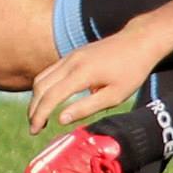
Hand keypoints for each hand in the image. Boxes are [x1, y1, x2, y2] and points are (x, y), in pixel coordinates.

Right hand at [27, 30, 162, 133]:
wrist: (139, 41)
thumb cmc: (131, 71)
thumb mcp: (115, 95)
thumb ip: (86, 107)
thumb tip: (61, 119)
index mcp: (81, 73)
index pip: (51, 96)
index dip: (40, 114)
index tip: (34, 130)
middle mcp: (70, 62)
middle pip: (40, 86)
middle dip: (33, 108)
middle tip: (34, 128)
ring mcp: (69, 57)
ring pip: (42, 77)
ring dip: (36, 98)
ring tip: (39, 116)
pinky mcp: (72, 55)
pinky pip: (49, 72)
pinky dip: (43, 87)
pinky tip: (48, 100)